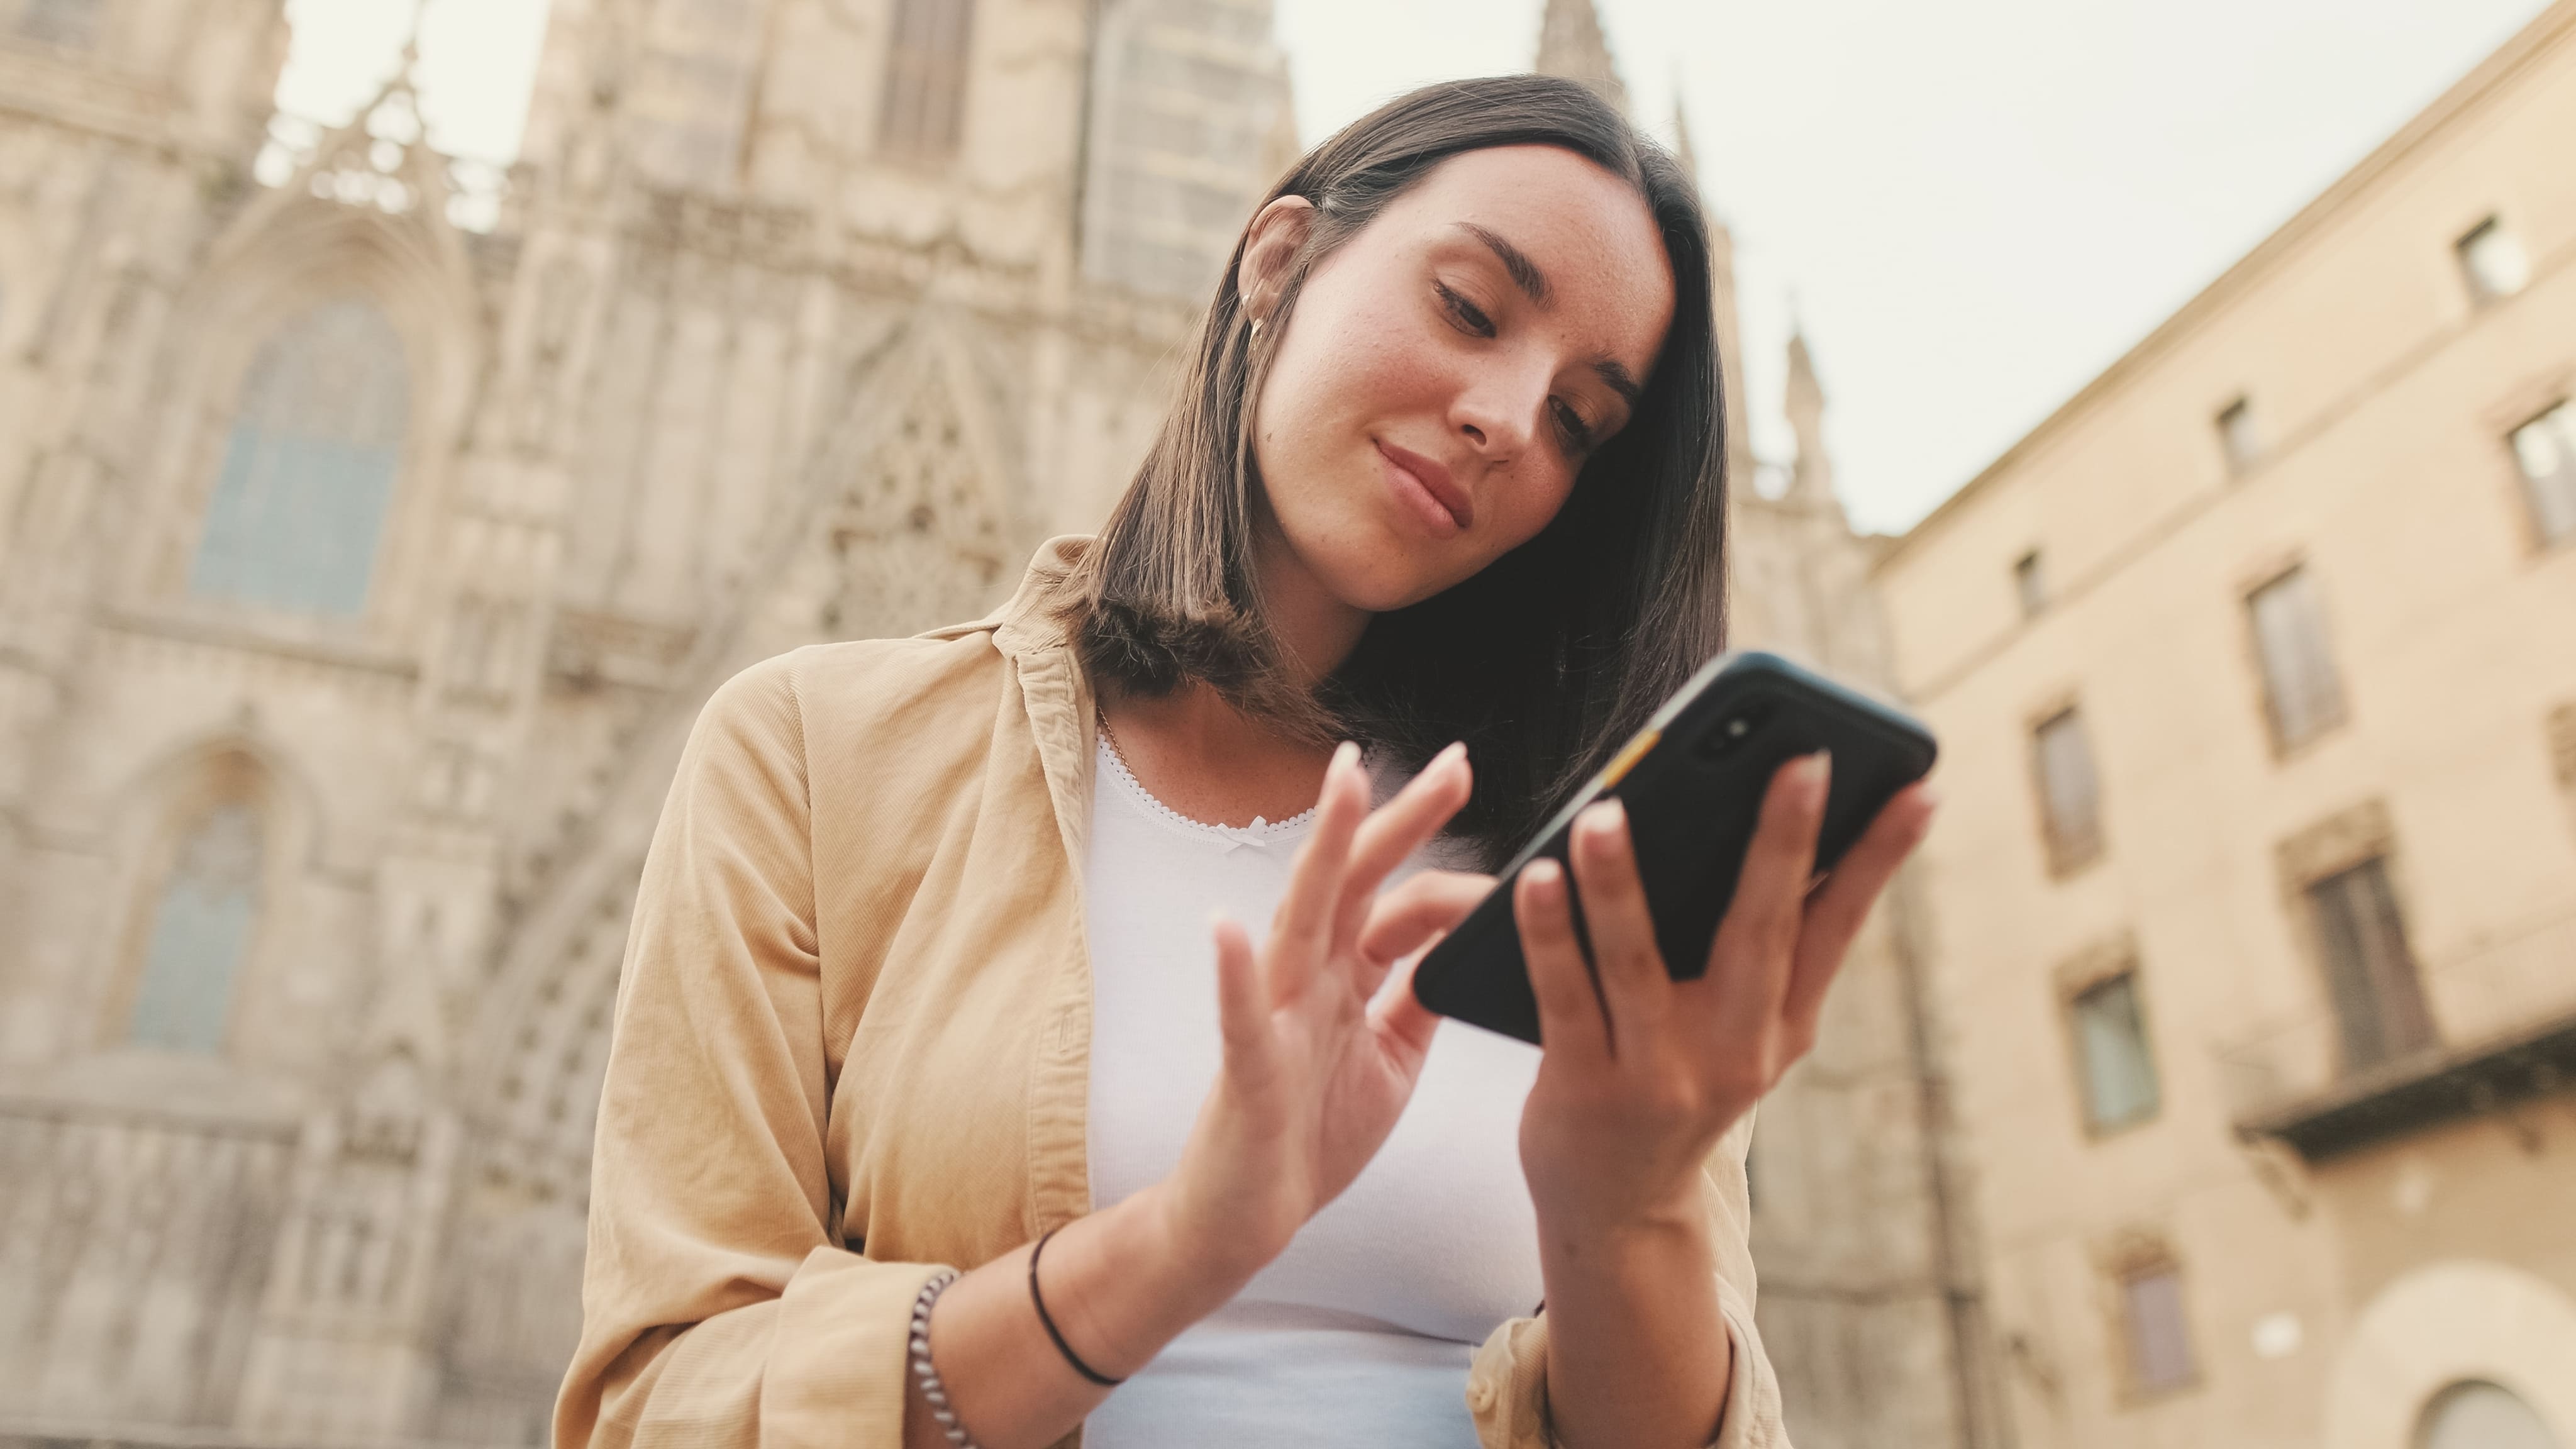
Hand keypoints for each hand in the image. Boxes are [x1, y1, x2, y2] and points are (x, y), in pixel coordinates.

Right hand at [1157, 741, 1490, 1279]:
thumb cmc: (1307, 1136)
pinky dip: (1232, 972)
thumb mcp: (1389, 1058)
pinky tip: (1228, 928)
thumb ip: (1416, 998)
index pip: (1396, 894)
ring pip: (1300, 918)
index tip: (1476, 790)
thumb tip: (1463, 944)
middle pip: (1356, 880)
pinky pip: (1238, 1016)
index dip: (1438, 849)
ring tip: (1344, 783)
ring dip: (1321, 850)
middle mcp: (1307, 980)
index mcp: (1345, 978)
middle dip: (1400, 817)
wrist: (1245, 1220)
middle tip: (1455, 760)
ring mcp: (1273, 1018)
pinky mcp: (1247, 1070)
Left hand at [1513, 752, 1935, 1233]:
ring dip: (1621, 882)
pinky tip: (1537, 875)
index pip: (1840, 926)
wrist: (1618, 1208)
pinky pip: (1564, 999)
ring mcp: (1659, 1074)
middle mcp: (1734, 1050)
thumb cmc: (1673, 1081)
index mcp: (1783, 1025)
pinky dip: (1550, 936)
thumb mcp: (1738, 1031)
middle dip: (1783, 844)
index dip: (1880, 858)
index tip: (1921, 786)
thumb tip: (1772, 829)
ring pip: (1638, 961)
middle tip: (1800, 762)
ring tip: (1607, 807)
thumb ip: (1754, 949)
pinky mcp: (1585, 1090)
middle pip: (1761, 933)